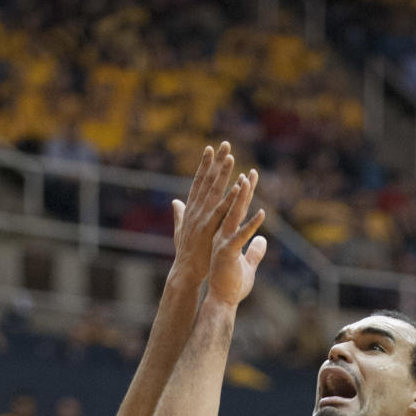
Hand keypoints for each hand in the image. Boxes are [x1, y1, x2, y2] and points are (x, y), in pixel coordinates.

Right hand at [172, 141, 237, 280]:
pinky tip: (240, 186)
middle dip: (216, 162)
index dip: (204, 165)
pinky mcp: (210, 229)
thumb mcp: (181, 230)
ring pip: (214, 192)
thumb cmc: (186, 253)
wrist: (185, 272)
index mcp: (191, 209)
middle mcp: (196, 210)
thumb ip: (179, 214)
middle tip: (225, 144)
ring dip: (223, 174)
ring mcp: (202, 219)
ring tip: (231, 157)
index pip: (199, 183)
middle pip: (207, 181)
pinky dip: (231, 198)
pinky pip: (223, 211)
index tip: (210, 149)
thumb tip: (176, 202)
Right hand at [207, 169, 266, 306]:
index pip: (221, 198)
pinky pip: (241, 235)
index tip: (231, 161)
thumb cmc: (225, 280)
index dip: (226, 179)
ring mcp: (219, 239)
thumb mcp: (243, 260)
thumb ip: (254, 248)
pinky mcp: (227, 251)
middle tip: (227, 149)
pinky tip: (262, 213)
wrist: (216, 298)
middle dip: (226, 173)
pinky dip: (252, 224)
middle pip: (223, 197)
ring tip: (246, 176)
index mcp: (216, 227)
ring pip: (230, 212)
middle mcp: (214, 229)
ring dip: (239, 194)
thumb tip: (264, 240)